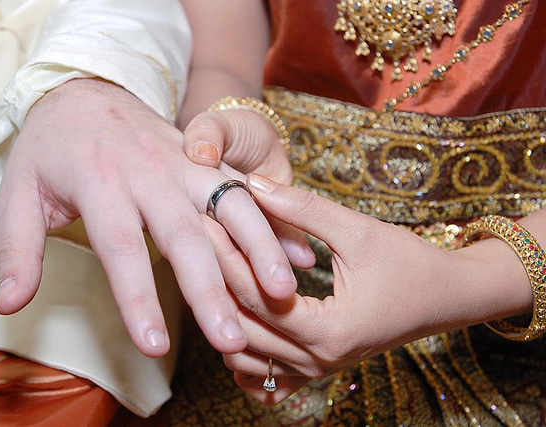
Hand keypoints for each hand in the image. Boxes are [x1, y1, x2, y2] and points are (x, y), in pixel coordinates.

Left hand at [0, 79, 299, 356]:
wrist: (86, 90)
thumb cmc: (51, 148)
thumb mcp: (18, 192)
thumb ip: (17, 249)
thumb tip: (9, 306)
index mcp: (100, 182)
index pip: (121, 248)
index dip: (138, 298)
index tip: (154, 346)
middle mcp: (149, 172)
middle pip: (185, 235)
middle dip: (211, 289)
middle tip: (231, 339)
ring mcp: (183, 163)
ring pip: (229, 206)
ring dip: (259, 250)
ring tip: (281, 293)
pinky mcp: (205, 159)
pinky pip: (245, 190)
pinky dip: (274, 222)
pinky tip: (297, 254)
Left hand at [207, 174, 531, 403]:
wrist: (446, 298)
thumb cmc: (408, 262)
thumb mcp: (357, 229)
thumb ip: (302, 207)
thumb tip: (250, 184)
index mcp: (327, 330)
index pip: (255, 296)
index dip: (224, 255)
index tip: (204, 219)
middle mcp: (317, 360)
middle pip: (242, 326)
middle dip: (214, 281)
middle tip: (194, 241)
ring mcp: (316, 370)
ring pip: (245, 355)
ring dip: (224, 316)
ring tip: (210, 272)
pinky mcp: (317, 367)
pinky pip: (266, 374)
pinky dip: (244, 351)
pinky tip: (233, 321)